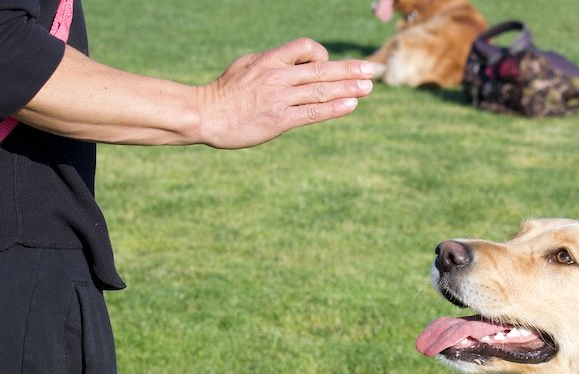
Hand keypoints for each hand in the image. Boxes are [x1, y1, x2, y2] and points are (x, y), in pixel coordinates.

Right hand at [196, 38, 375, 148]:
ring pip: (321, 90)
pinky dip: (334, 108)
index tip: (330, 65)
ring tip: (369, 87)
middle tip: (373, 70)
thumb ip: (271, 63)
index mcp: (269, 60)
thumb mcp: (246, 66)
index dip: (322, 54)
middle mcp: (277, 76)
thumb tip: (293, 63)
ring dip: (349, 88)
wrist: (205, 115)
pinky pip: (313, 112)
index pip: (305, 47)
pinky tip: (351, 105)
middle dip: (350, 69)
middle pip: (321, 69)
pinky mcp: (279, 120)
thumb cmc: (224, 92)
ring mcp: (279, 98)